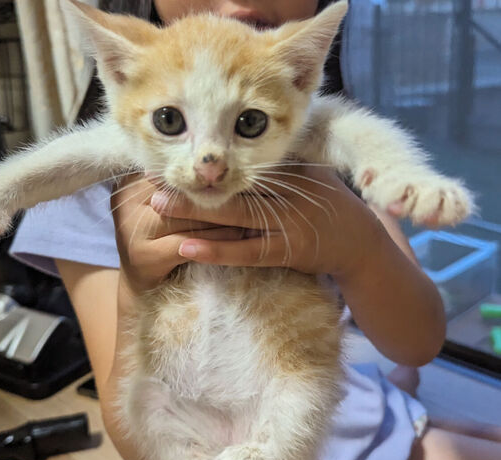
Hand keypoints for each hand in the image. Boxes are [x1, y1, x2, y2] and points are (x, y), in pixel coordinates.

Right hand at [111, 174, 245, 294]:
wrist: (140, 286)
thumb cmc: (161, 239)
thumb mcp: (166, 206)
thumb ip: (182, 186)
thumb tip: (226, 163)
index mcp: (132, 180)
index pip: (177, 172)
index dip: (208, 175)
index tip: (239, 172)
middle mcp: (127, 200)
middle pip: (183, 193)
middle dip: (218, 196)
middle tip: (251, 192)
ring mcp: (133, 229)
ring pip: (188, 218)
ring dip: (223, 218)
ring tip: (251, 214)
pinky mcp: (144, 256)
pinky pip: (188, 243)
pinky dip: (215, 241)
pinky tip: (237, 239)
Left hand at [149, 166, 383, 278]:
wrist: (360, 244)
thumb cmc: (327, 205)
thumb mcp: (308, 173)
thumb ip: (274, 163)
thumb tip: (231, 153)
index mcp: (291, 167)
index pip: (243, 161)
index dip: (208, 159)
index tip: (174, 153)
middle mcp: (288, 191)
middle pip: (233, 185)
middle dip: (192, 183)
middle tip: (153, 176)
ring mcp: (287, 222)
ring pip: (234, 218)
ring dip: (194, 214)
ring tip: (158, 207)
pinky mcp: (286, 251)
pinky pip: (245, 252)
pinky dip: (216, 251)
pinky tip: (186, 249)